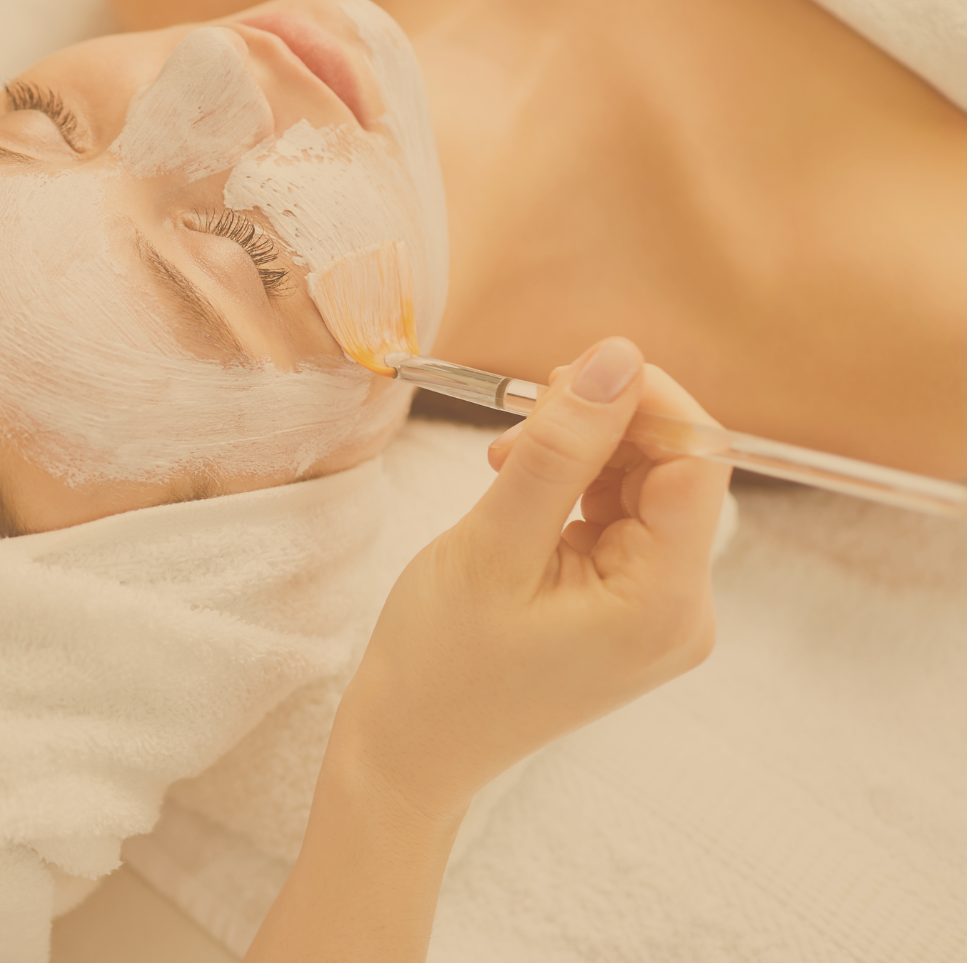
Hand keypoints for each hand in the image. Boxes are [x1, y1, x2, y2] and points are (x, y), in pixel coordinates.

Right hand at [247, 338, 728, 962]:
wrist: (410, 751)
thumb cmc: (439, 665)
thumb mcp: (492, 544)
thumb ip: (558, 448)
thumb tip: (614, 356)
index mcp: (664, 604)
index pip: (697, 462)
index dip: (646, 401)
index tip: (572, 370)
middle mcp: (681, 611)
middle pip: (672, 473)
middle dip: (605, 427)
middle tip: (523, 410)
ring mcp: (656, 614)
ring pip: (640, 492)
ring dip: (580, 456)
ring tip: (503, 462)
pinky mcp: (625, 612)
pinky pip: (616, 524)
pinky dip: (571, 491)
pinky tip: (515, 488)